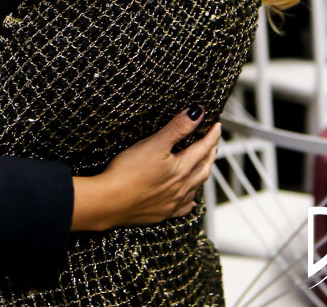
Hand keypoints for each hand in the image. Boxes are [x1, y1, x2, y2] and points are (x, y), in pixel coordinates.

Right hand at [72, 107, 219, 231]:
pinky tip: (189, 200)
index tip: (216, 127)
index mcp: (181, 168)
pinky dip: (189, 201)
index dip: (211, 136)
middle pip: (203, 168)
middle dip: (210, 154)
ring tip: (204, 166)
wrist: (110, 202)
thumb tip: (196, 114)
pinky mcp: (160, 213)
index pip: (202, 149)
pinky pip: (183, 208)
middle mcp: (181, 187)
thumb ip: (177, 128)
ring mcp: (172, 202)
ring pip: (195, 188)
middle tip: (212, 145)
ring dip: (202, 175)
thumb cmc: (128, 173)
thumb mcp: (154, 144)